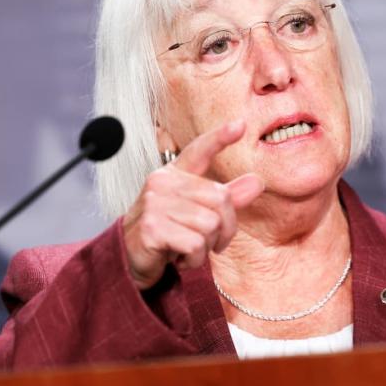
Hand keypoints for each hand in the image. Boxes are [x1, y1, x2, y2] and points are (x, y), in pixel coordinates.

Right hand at [122, 120, 263, 288]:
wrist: (128, 260)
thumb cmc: (166, 233)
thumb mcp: (196, 213)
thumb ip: (226, 199)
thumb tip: (257, 182)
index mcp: (174, 175)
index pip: (199, 150)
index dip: (220, 137)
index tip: (241, 125)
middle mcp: (163, 183)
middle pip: (221, 199)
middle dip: (224, 229)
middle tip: (209, 242)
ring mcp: (155, 204)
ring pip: (210, 225)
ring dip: (207, 247)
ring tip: (189, 250)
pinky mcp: (152, 228)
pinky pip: (195, 244)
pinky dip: (194, 260)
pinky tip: (180, 258)